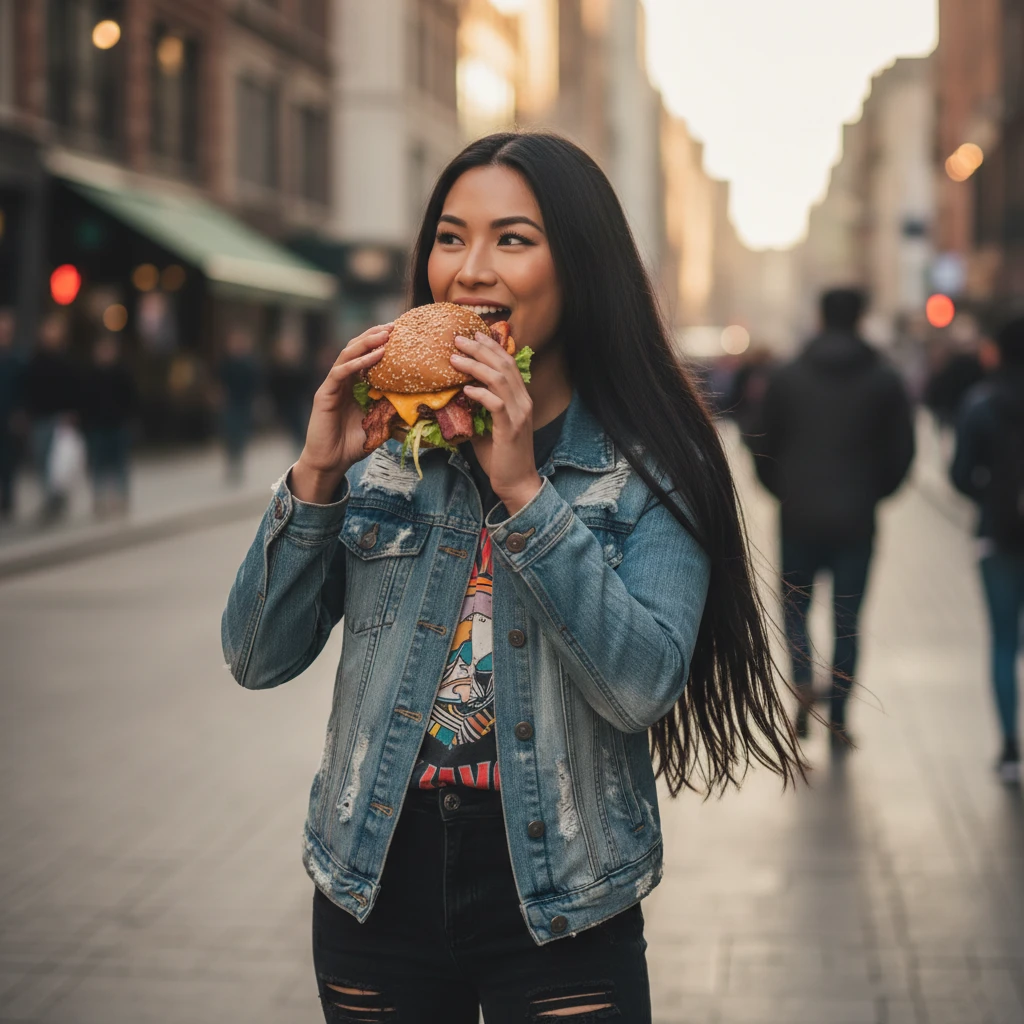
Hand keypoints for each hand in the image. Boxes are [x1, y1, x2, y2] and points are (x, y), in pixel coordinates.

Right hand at [292, 325, 390, 502]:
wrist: (331, 462)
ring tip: (385, 334)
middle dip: (375, 335)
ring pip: (347, 354)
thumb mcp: (380, 423)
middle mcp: (343, 380)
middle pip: (357, 348)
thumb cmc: (354, 444)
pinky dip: (358, 362)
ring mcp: (332, 385)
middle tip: (395, 325)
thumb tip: (422, 407)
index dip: (382, 342)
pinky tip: (374, 356)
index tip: (402, 332)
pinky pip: (341, 372)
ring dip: (367, 343)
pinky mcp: (324, 394)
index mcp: (355, 384)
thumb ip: (394, 411)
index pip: (367, 355)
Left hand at [451, 331, 541, 515]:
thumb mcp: (488, 426)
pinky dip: (480, 394)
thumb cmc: (500, 456)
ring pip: (499, 380)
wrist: (517, 482)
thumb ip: (479, 408)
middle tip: (458, 338)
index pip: (509, 363)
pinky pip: (496, 404)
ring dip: (475, 365)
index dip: (492, 346)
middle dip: (480, 348)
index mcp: (521, 398)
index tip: (473, 334)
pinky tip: (465, 389)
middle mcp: (523, 401)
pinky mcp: (510, 429)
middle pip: (504, 365)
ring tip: (455, 358)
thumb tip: (456, 394)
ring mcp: (519, 415)